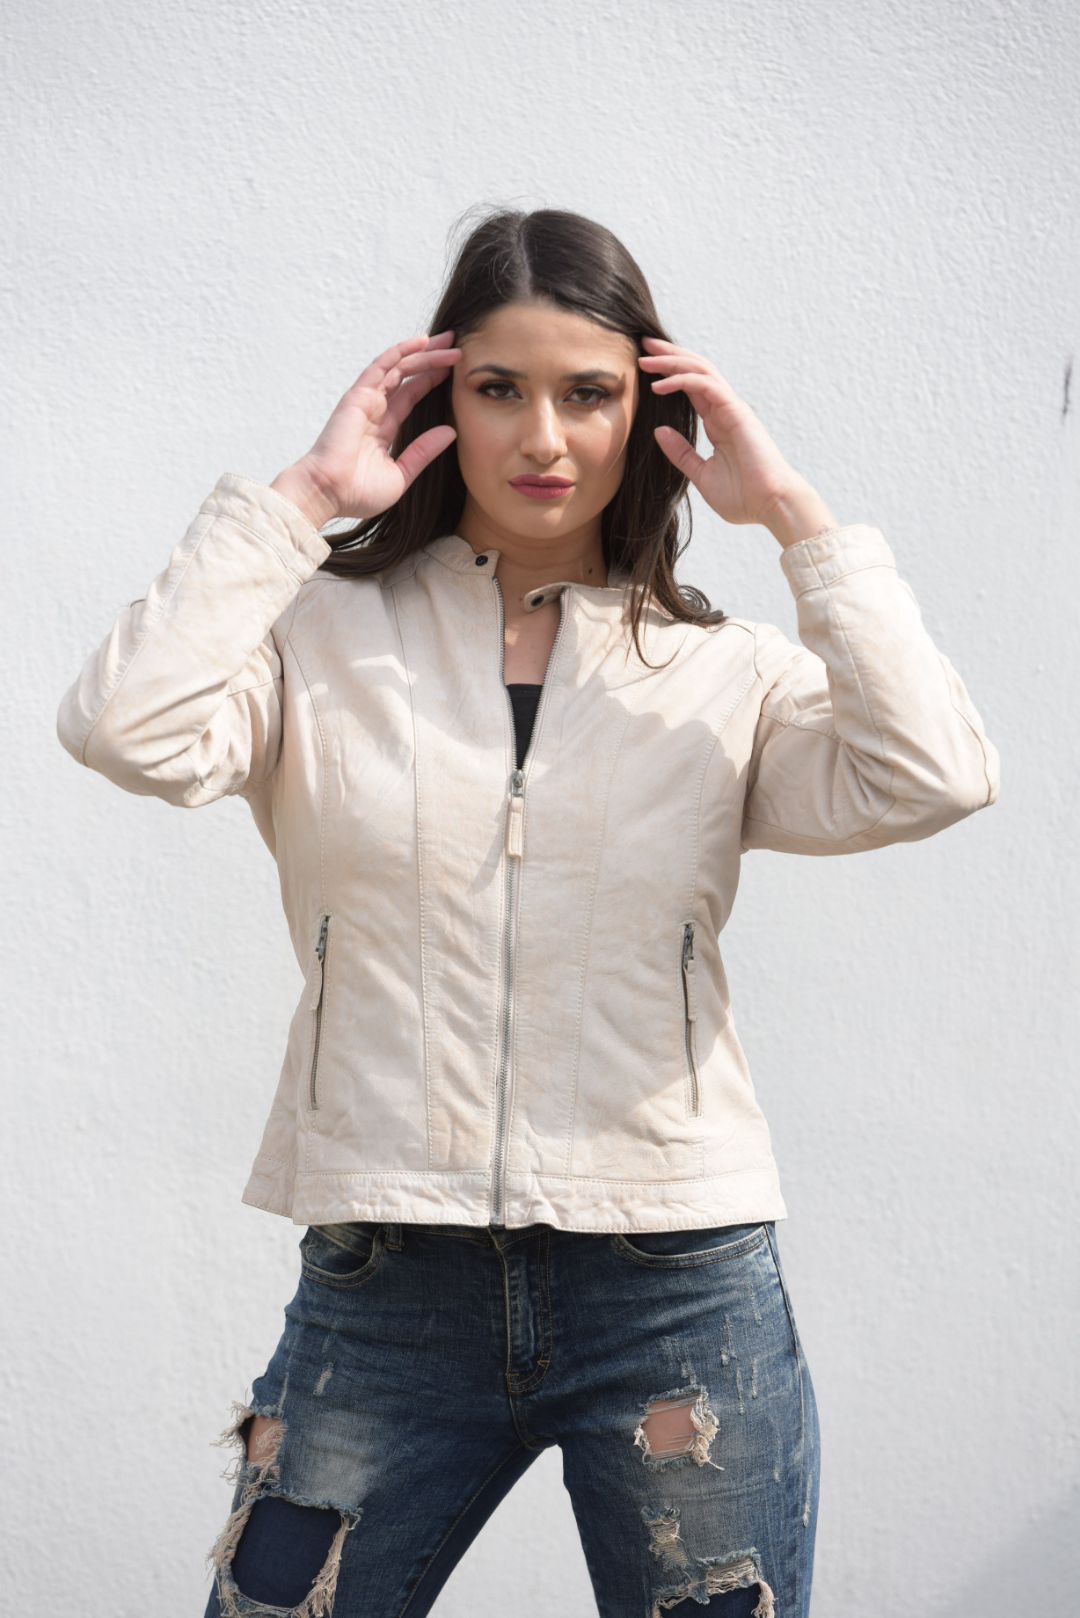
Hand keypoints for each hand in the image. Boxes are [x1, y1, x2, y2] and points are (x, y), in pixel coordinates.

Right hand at [282, 331, 461, 523]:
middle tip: (457, 348)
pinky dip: (401, 352)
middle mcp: (374, 411)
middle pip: (408, 377)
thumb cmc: (357, 493)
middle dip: (432, 360)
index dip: (432, 381)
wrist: (328, 493)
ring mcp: (365, 401)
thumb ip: (423, 452)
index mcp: (382, 429)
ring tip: (450, 341)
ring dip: (425, 353)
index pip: (411, 396)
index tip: (455, 371)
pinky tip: (422, 342)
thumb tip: (450, 431)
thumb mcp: (401, 474)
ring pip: (400, 367)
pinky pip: (382, 366)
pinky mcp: (358, 396)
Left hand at [639, 337, 806, 527]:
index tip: (645, 366)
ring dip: (672, 361)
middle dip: (669, 355)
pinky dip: (681, 381)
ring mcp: (732, 408)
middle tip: (643, 344)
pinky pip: (706, 385)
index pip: (691, 386)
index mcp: (718, 422)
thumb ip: (681, 453)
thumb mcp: (701, 474)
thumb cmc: (743, 497)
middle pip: (695, 370)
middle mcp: (725, 409)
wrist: (771, 506)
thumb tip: (658, 431)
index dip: (669, 372)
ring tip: (646, 357)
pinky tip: (659, 385)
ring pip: (700, 370)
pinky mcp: (737, 412)